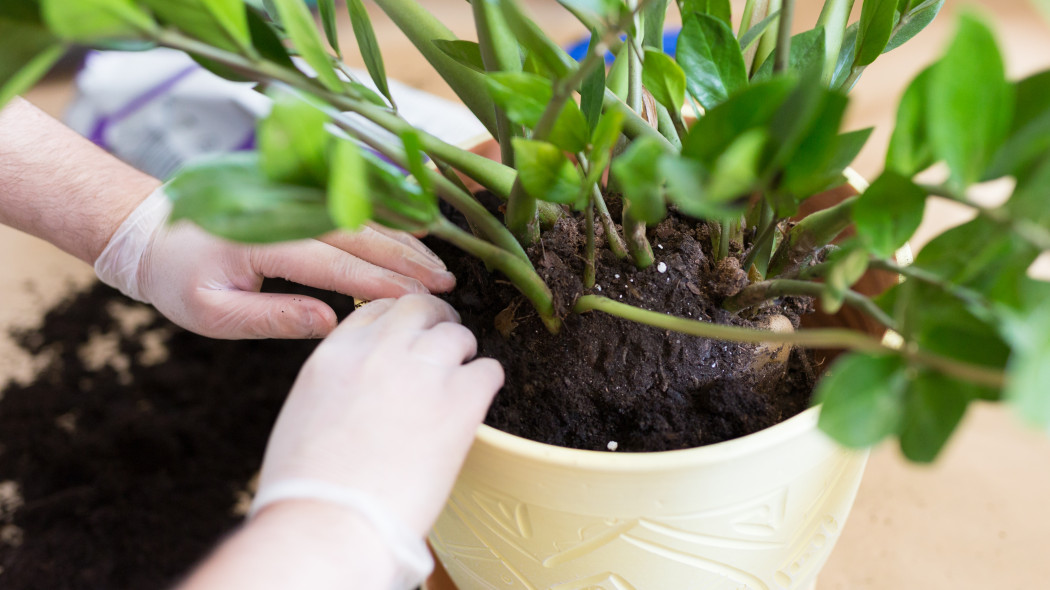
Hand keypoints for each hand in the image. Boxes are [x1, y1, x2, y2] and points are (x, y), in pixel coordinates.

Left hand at [95, 187, 455, 338]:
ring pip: (362, 220)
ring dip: (404, 242)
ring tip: (440, 266)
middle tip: (448, 285)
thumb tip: (330, 323)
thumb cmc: (178, 279)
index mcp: (266, 242)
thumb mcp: (212, 314)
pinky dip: (386, 225)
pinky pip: (350, 212)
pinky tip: (412, 237)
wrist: (148, 230)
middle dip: (408, 261)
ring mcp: (294, 202)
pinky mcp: (298, 201)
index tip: (421, 301)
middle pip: (362, 236)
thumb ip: (272, 318)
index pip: (337, 265)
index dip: (383, 284)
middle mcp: (287, 214)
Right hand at [256, 294, 503, 535]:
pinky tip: (476, 404)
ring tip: (460, 377)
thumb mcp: (306, 412)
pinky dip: (486, 383)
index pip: (375, 309)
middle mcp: (381, 349)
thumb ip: (339, 383)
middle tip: (446, 338)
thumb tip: (362, 387)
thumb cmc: (308, 488)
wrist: (331, 522)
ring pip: (457, 333)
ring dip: (462, 352)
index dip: (397, 320)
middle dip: (435, 319)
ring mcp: (423, 370)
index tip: (408, 336)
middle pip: (418, 306)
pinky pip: (488, 371)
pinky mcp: (460, 399)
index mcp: (336, 353)